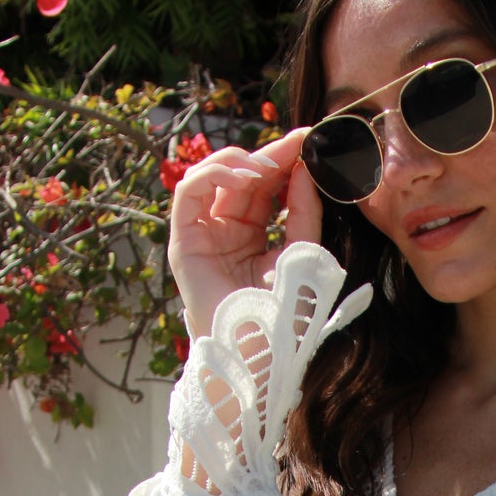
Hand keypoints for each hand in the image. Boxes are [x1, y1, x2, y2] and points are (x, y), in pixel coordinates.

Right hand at [167, 128, 323, 342]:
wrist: (260, 354)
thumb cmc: (283, 316)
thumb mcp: (302, 254)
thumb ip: (303, 212)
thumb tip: (305, 168)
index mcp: (254, 236)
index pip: (267, 187)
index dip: (286, 161)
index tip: (312, 141)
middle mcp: (226, 231)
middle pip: (244, 177)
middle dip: (271, 155)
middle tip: (299, 141)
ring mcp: (203, 235)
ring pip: (212, 176)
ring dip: (241, 161)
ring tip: (270, 164)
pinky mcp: (184, 242)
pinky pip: (188, 192)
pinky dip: (214, 174)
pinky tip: (245, 176)